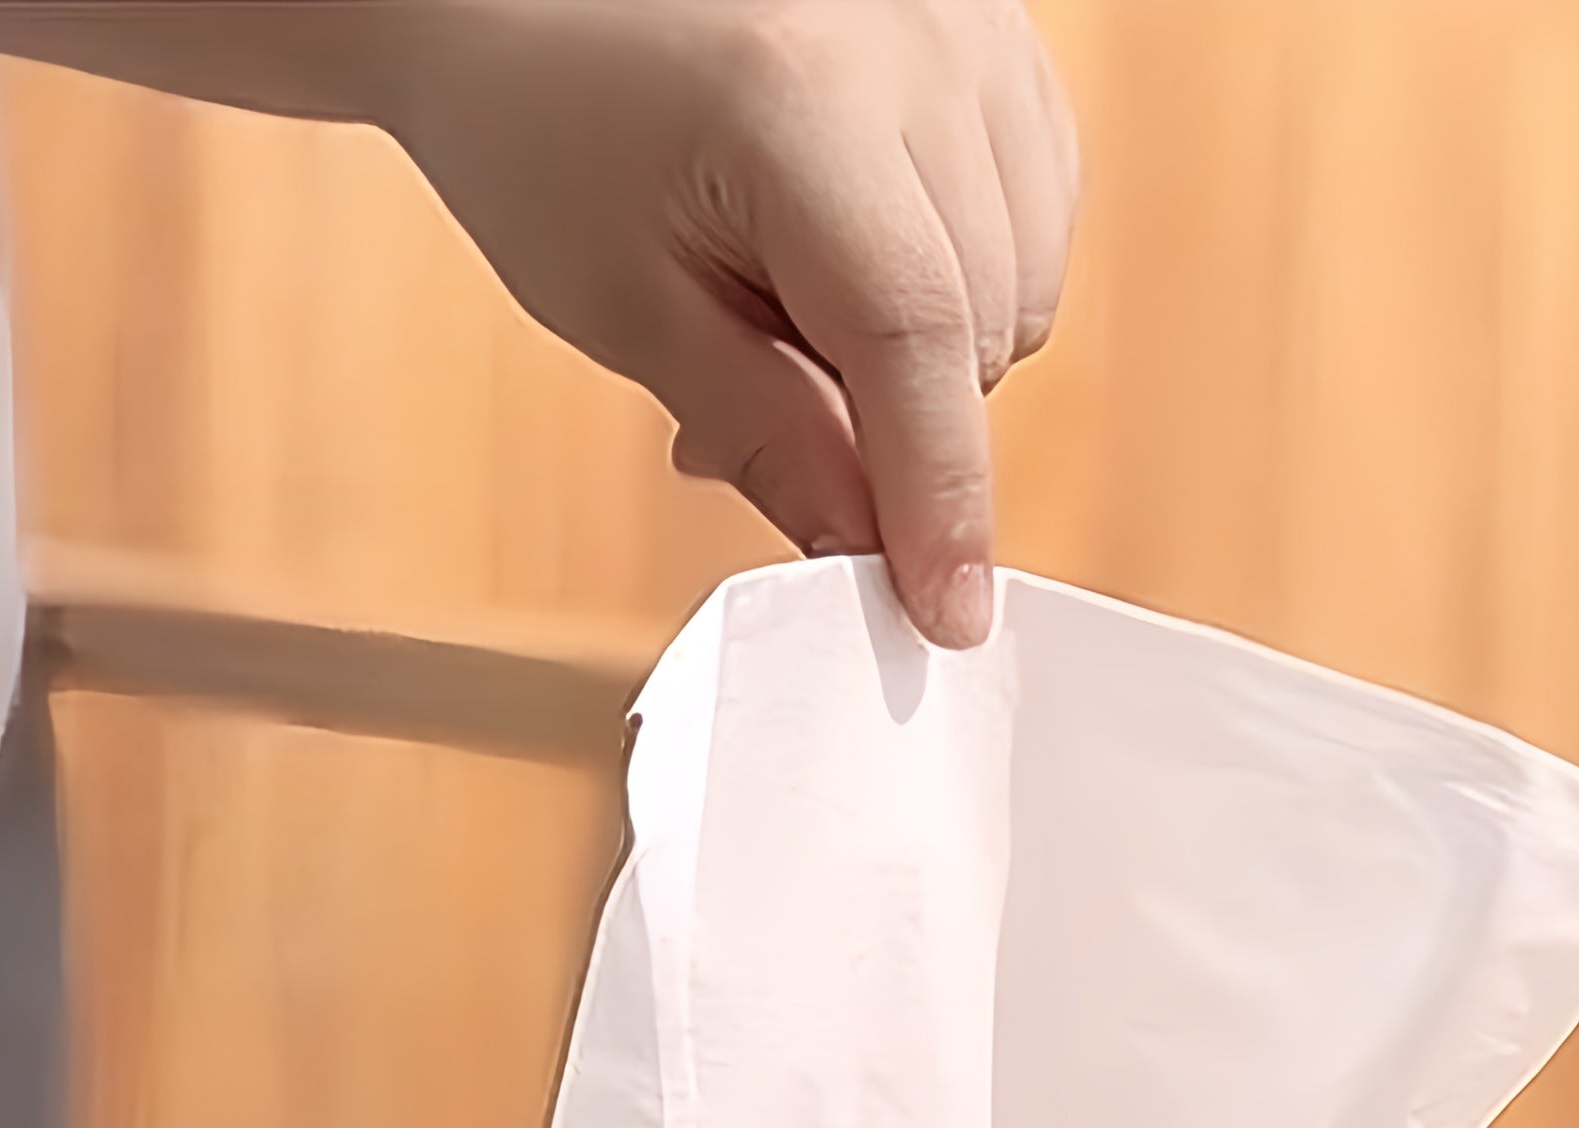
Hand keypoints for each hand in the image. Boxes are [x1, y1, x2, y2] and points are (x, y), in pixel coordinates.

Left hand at [385, 0, 1079, 646]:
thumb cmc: (543, 124)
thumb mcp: (627, 307)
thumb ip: (765, 432)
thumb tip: (867, 552)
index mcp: (802, 100)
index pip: (916, 342)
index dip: (939, 499)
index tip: (947, 616)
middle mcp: (917, 37)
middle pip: (980, 329)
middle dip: (894, 414)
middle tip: (752, 385)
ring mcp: (969, 17)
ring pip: (1022, 284)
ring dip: (932, 346)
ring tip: (794, 298)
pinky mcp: (995, 23)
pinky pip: (1035, 211)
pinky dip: (967, 268)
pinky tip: (863, 247)